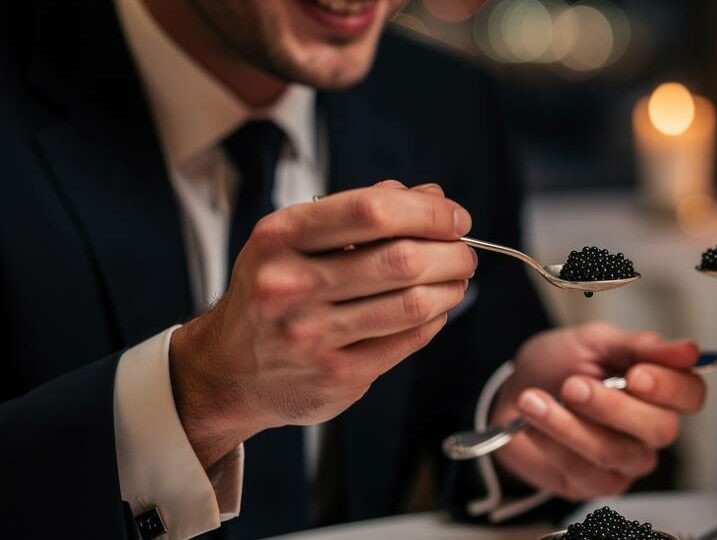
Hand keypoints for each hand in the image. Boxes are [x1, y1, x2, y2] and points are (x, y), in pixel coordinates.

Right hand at [170, 181, 477, 467]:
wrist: (229, 369)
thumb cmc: (274, 291)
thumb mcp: (296, 239)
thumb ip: (362, 212)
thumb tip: (432, 196)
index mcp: (280, 237)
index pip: (372, 211)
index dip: (428, 212)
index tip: (454, 217)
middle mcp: (291, 285)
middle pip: (401, 260)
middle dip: (451, 252)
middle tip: (465, 252)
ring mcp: (312, 336)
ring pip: (412, 305)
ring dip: (451, 288)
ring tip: (457, 279)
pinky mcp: (335, 376)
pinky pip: (407, 342)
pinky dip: (433, 321)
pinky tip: (434, 310)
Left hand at [491, 323, 705, 500]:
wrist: (512, 392)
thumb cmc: (558, 366)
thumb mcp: (596, 341)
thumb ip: (641, 346)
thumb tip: (690, 351)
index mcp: (659, 388)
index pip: (691, 394)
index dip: (670, 387)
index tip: (637, 373)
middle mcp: (650, 427)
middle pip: (661, 429)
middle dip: (613, 407)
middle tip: (572, 385)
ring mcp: (627, 459)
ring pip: (617, 452)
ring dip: (570, 425)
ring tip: (535, 400)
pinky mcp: (597, 484)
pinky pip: (584, 471)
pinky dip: (553, 442)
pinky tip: (532, 422)